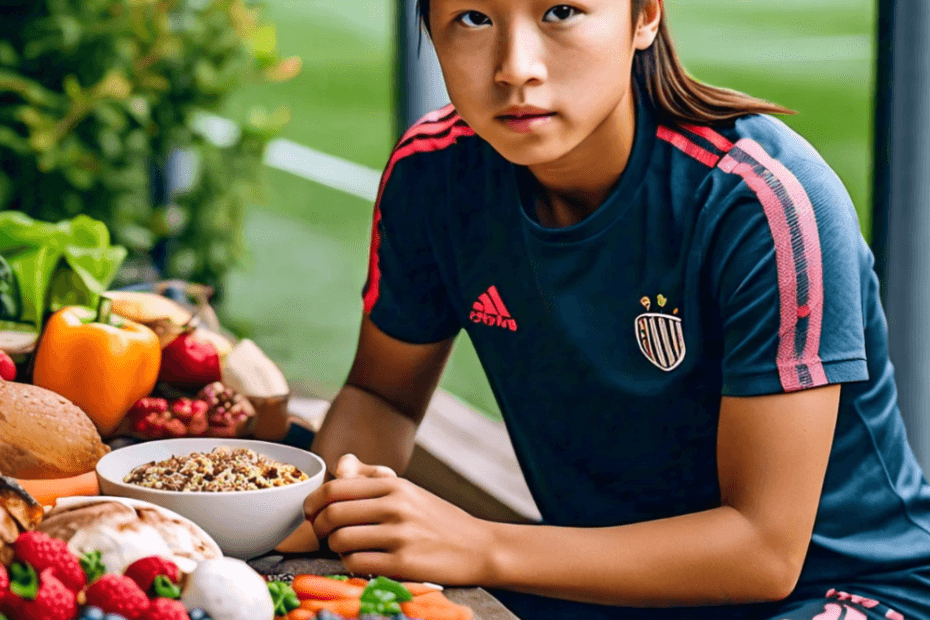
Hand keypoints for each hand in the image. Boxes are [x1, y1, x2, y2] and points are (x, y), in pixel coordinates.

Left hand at [304, 455, 495, 584]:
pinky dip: (350, 564)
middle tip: (322, 533)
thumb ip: (371, 476)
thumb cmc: (437, 519)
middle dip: (318, 527)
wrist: (479, 546)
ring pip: (340, 540)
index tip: (310, 512)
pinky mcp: (404, 563)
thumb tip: (340, 464)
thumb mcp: (408, 490)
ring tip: (346, 548)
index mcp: (394, 485)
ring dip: (334, 548)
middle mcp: (395, 506)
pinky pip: (356, 563)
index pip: (336, 487)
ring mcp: (399, 535)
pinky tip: (361, 561)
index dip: (313, 501)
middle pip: (332, 514)